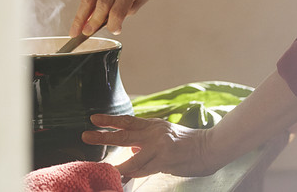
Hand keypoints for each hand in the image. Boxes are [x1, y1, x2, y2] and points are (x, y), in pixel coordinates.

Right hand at [69, 0, 160, 35]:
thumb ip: (126, 10)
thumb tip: (105, 24)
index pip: (118, 8)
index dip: (114, 23)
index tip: (114, 31)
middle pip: (101, 2)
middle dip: (93, 21)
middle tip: (86, 34)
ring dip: (80, 15)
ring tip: (74, 30)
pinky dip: (85, 7)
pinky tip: (82, 19)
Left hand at [82, 114, 219, 178]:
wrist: (210, 147)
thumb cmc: (189, 144)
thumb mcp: (167, 135)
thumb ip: (148, 141)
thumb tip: (131, 148)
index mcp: (154, 125)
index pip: (127, 121)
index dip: (110, 120)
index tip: (93, 119)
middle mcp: (154, 133)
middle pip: (123, 134)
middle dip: (103, 136)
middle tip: (85, 135)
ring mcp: (159, 146)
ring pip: (132, 158)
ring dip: (118, 166)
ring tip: (107, 169)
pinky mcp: (165, 159)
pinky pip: (144, 169)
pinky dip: (133, 174)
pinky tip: (124, 177)